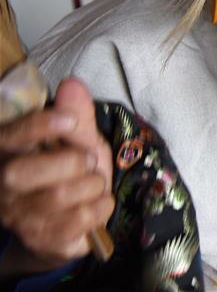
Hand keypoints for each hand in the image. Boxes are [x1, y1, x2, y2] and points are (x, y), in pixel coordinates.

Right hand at [0, 78, 113, 274]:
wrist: (74, 216)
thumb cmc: (73, 169)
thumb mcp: (79, 138)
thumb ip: (77, 114)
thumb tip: (72, 85)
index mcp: (9, 150)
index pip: (11, 136)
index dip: (38, 126)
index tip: (69, 120)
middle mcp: (4, 185)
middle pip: (23, 173)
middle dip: (71, 162)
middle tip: (89, 161)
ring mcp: (18, 216)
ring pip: (57, 196)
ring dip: (92, 185)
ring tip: (95, 182)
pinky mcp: (41, 239)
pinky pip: (77, 221)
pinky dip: (100, 207)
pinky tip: (99, 202)